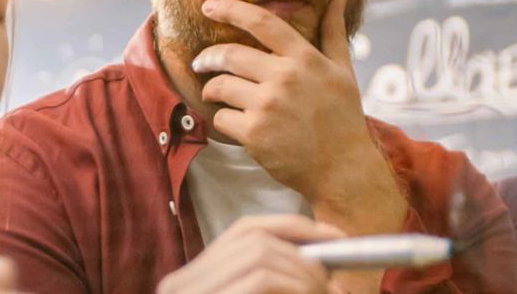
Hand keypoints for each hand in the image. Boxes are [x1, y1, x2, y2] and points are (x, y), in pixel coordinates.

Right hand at [157, 215, 343, 293]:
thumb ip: (271, 284)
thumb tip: (322, 269)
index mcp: (192, 280)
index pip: (245, 230)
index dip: (295, 228)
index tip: (337, 239)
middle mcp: (179, 283)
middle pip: (252, 236)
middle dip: (302, 250)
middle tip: (332, 278)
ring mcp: (185, 293)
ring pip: (258, 252)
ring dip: (302, 271)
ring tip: (324, 292)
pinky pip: (259, 279)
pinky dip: (293, 285)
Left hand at [194, 0, 393, 208]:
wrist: (342, 169)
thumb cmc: (343, 117)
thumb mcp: (343, 70)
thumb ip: (334, 32)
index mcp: (305, 59)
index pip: (262, 23)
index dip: (230, 10)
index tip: (209, 6)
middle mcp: (285, 78)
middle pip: (229, 55)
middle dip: (207, 57)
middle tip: (201, 62)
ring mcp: (268, 107)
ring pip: (220, 87)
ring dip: (211, 89)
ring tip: (214, 93)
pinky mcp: (254, 134)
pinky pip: (221, 118)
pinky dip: (222, 119)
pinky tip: (233, 122)